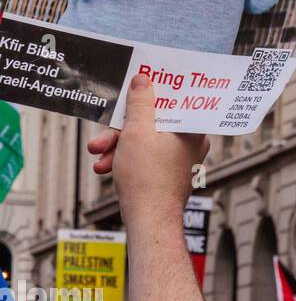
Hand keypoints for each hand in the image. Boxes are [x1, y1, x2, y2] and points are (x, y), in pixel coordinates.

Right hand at [89, 76, 207, 223]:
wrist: (150, 220)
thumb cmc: (148, 178)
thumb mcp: (137, 132)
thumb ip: (140, 103)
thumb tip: (143, 80)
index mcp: (192, 129)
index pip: (174, 100)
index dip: (151, 94)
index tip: (135, 90)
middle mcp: (191, 143)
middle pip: (153, 122)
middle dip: (122, 130)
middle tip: (102, 138)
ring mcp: (180, 159)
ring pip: (145, 141)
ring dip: (118, 147)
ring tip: (98, 157)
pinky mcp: (168, 172)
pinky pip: (146, 157)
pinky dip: (126, 159)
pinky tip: (105, 168)